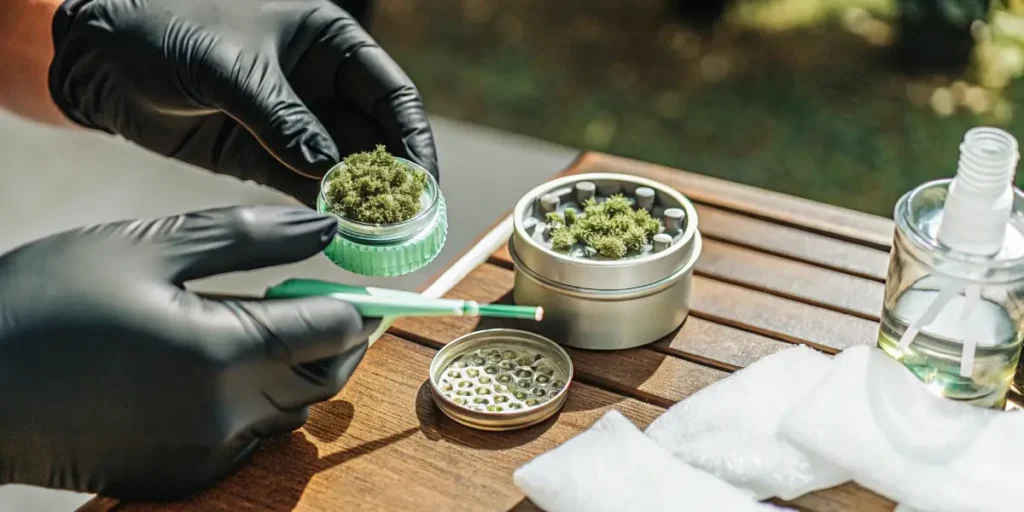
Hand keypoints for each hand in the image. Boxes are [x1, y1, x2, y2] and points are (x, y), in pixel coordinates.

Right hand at [0, 206, 373, 499]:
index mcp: (225, 353)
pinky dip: (252, 404)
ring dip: (292, 370)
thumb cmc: (47, 302)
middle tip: (307, 302)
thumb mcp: (148, 247)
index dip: (354, 306)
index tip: (352, 286)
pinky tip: (210, 371)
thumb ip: (249, 237)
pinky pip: (247, 440)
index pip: (333, 333)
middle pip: (322, 379)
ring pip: (289, 412)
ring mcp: (203, 455)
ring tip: (251, 326)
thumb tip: (326, 226)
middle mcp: (226, 416)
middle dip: (331, 340)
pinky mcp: (181, 476)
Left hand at [48, 0, 436, 205]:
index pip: (391, 93)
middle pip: (377, 137)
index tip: (424, 182)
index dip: (414, 138)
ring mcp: (294, 123)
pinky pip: (307, 186)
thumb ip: (282, 119)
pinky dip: (324, 210)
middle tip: (409, 224)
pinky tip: (339, 233)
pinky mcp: (263, 155)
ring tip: (380, 239)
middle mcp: (320, 84)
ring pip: (346, 167)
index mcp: (328, 42)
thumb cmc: (166, 27)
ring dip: (363, 202)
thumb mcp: (230, 68)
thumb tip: (331, 171)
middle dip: (395, 180)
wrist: (99, 52)